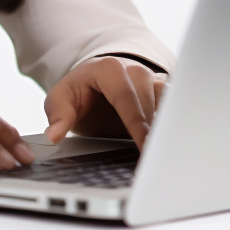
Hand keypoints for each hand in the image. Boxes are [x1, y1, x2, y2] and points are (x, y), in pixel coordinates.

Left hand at [43, 57, 166, 149]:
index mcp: (109, 69)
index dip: (136, 124)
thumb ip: (58, 115)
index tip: (143, 148)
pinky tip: (173, 149)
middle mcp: (134, 70)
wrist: (94, 85)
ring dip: (167, 129)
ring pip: (167, 104)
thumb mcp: (60, 99)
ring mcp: (152, 79)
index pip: (125, 96)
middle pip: (150, 101)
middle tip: (156, 161)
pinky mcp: (163, 92)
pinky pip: (175, 108)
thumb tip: (54, 136)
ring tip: (167, 157)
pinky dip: (174, 127)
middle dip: (154, 131)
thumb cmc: (79, 92)